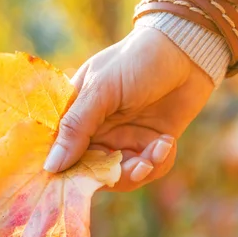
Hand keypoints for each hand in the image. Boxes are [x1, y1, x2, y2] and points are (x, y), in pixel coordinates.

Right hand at [43, 26, 214, 190]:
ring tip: (158, 149)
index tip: (80, 186)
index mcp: (76, 115)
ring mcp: (124, 139)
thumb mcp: (102, 91)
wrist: (188, 50)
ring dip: (142, 169)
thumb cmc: (137, 60)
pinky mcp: (150, 144)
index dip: (67, 174)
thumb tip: (50, 166)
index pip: (61, 154)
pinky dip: (160, 161)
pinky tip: (167, 141)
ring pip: (124, 177)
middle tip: (137, 166)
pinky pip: (150, 169)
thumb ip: (76, 128)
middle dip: (117, 175)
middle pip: (94, 173)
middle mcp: (97, 132)